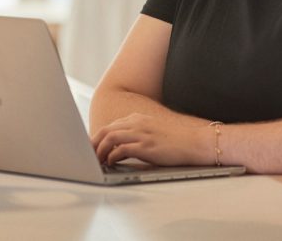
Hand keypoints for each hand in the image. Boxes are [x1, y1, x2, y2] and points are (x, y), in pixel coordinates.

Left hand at [91, 113, 208, 166]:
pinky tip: (111, 163)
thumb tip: (120, 147)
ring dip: (101, 150)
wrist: (194, 142)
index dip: (98, 137)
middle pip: (107, 130)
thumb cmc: (175, 140)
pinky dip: (113, 156)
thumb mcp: (153, 131)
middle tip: (87, 156)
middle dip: (94, 143)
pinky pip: (122, 149)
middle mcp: (137, 123)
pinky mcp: (147, 146)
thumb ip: (137, 134)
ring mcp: (142, 133)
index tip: (91, 147)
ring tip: (97, 161)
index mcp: (138, 119)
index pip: (111, 126)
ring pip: (111, 138)